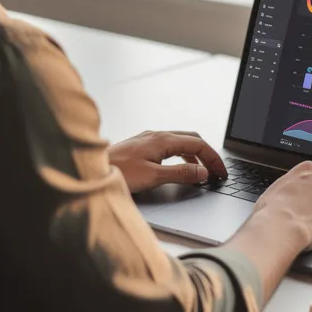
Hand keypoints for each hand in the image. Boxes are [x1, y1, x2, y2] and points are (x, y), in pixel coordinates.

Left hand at [108, 131, 227, 192]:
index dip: (213, 158)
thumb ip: (180, 174)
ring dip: (194, 156)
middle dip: (207, 154)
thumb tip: (203, 172)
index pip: (198, 144)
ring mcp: (148, 139)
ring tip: (201, 172)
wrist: (90, 169)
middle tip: (216, 171)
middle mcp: (156, 135)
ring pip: (180, 142)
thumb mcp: (153, 176)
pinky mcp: (141, 146)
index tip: (221, 172)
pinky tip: (179, 168)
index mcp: (162, 140)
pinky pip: (169, 147)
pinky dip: (181, 156)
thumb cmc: (117, 172)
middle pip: (191, 139)